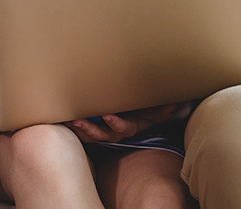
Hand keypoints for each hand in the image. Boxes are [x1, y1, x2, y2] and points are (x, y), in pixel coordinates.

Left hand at [65, 103, 181, 143]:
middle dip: (90, 130)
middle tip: (78, 122)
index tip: (108, 115)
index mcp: (133, 126)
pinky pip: (86, 131)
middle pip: (104, 135)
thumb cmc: (153, 110)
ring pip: (92, 135)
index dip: (117, 123)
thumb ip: (166, 108)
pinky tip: (65, 120)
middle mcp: (119, 131)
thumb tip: (175, 105)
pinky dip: (76, 128)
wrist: (149, 115)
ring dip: (80, 130)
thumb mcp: (161, 109)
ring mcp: (108, 130)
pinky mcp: (99, 126)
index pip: (125, 127)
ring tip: (68, 122)